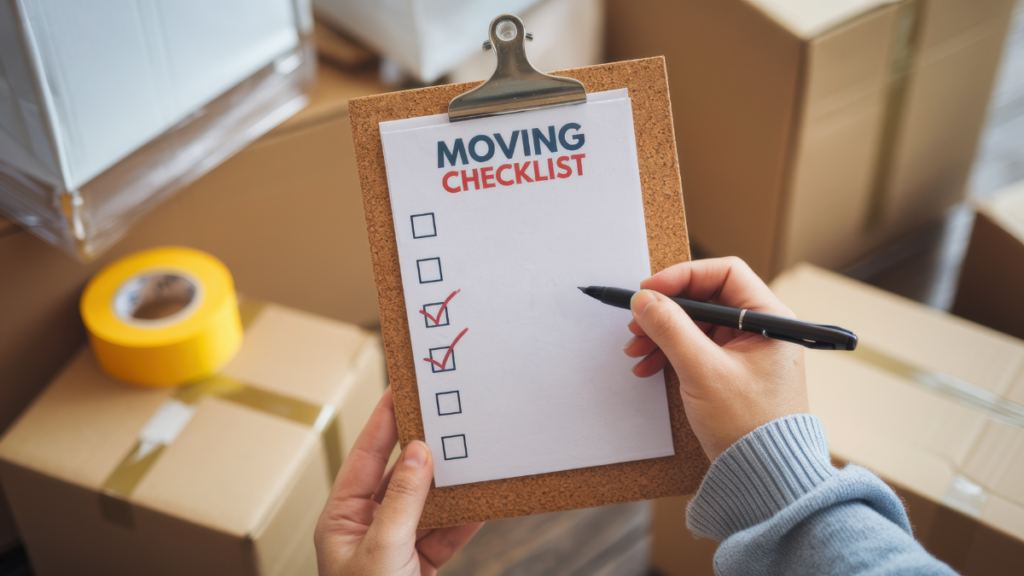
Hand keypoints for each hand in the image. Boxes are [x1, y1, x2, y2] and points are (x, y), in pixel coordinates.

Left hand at [315, 389, 482, 574]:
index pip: (364, 457)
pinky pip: (446, 531)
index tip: (399, 389)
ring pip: (426, 503)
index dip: (383, 421)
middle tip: (441, 417)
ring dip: (450, 486)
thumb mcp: (383, 548)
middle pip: (399, 476)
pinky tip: (479, 500)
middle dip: (423, 451)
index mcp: (342, 519)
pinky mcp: (420, 562)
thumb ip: (402, 499)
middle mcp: (367, 527)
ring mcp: (395, 545)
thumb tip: (417, 453)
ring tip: (469, 459)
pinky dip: (464, 517)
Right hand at [623, 257, 807, 460]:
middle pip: (705, 298)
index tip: (650, 290)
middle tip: (637, 323)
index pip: (724, 272)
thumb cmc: (749, 426)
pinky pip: (696, 347)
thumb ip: (671, 329)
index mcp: (769, 317)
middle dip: (666, 310)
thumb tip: (644, 300)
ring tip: (636, 350)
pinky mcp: (732, 370)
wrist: (764, 476)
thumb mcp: (703, 371)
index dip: (683, 276)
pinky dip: (670, 352)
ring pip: (696, 324)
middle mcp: (760, 327)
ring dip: (662, 333)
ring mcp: (746, 349)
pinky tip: (648, 367)